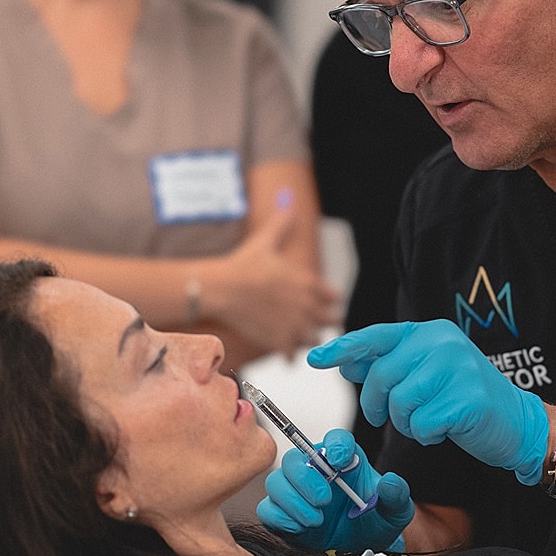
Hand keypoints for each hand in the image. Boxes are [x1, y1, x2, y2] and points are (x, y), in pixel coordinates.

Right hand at [215, 213, 338, 356]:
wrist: (221, 289)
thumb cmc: (242, 264)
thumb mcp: (265, 241)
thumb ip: (281, 224)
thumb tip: (287, 199)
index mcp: (309, 284)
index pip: (334, 297)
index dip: (327, 300)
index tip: (319, 302)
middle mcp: (307, 307)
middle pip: (330, 321)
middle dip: (322, 322)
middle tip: (310, 322)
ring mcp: (295, 327)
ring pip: (315, 341)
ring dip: (307, 339)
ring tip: (295, 336)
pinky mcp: (280, 343)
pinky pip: (293, 356)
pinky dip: (288, 354)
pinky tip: (280, 349)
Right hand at [257, 428, 413, 552]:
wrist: (362, 549)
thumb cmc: (376, 521)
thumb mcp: (396, 510)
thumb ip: (396, 495)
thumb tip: (389, 483)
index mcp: (345, 460)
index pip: (336, 439)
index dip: (336, 445)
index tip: (341, 461)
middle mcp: (316, 471)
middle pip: (295, 458)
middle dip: (306, 479)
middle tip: (325, 500)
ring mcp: (296, 492)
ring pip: (276, 482)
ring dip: (294, 501)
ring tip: (317, 520)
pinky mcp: (282, 514)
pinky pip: (268, 510)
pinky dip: (282, 519)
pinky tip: (302, 528)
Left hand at [308, 320, 549, 484]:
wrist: (516, 422)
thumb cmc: (464, 399)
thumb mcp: (425, 374)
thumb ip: (390, 366)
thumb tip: (346, 361)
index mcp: (430, 332)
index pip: (376, 337)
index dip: (343, 349)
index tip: (315, 360)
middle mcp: (442, 343)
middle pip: (382, 377)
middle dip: (377, 405)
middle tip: (389, 417)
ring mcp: (457, 369)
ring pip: (399, 403)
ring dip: (406, 422)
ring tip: (428, 419)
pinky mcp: (467, 400)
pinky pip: (422, 424)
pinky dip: (427, 435)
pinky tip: (445, 429)